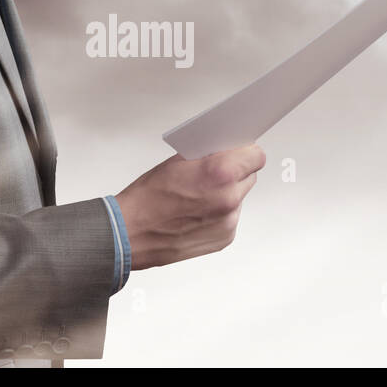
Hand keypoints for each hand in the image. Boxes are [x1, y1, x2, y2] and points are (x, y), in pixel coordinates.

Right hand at [114, 144, 265, 269]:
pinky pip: (231, 217)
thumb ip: (208, 154)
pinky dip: (219, 213)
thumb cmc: (147, 198)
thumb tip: (227, 149)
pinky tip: (198, 212)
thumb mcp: (177, 162)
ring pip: (240, 197)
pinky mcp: (225, 237)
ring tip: (200, 195)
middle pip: (250, 176)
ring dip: (227, 193)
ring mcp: (228, 221)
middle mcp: (229, 199)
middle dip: (235, 171)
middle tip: (213, 173)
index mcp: (220, 173)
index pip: (256, 155)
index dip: (245, 151)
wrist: (130, 233)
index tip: (238, 151)